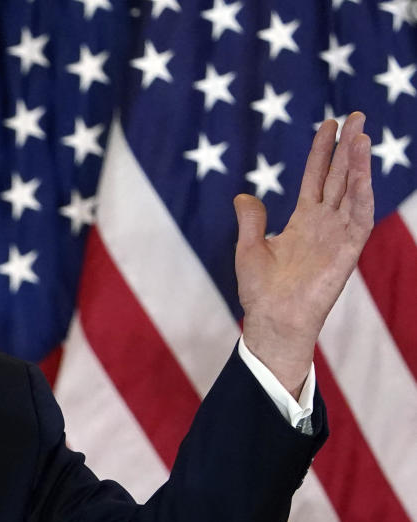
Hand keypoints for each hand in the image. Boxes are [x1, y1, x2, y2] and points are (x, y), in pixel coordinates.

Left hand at [234, 112, 373, 397]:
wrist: (271, 320)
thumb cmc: (260, 291)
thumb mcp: (249, 248)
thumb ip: (251, 220)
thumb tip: (244, 195)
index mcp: (303, 221)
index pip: (317, 178)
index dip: (322, 152)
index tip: (329, 125)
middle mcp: (324, 224)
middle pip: (340, 177)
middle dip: (348, 147)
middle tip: (357, 115)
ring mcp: (337, 236)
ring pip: (352, 192)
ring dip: (358, 164)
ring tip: (362, 135)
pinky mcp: (346, 251)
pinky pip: (358, 218)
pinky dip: (362, 195)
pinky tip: (362, 173)